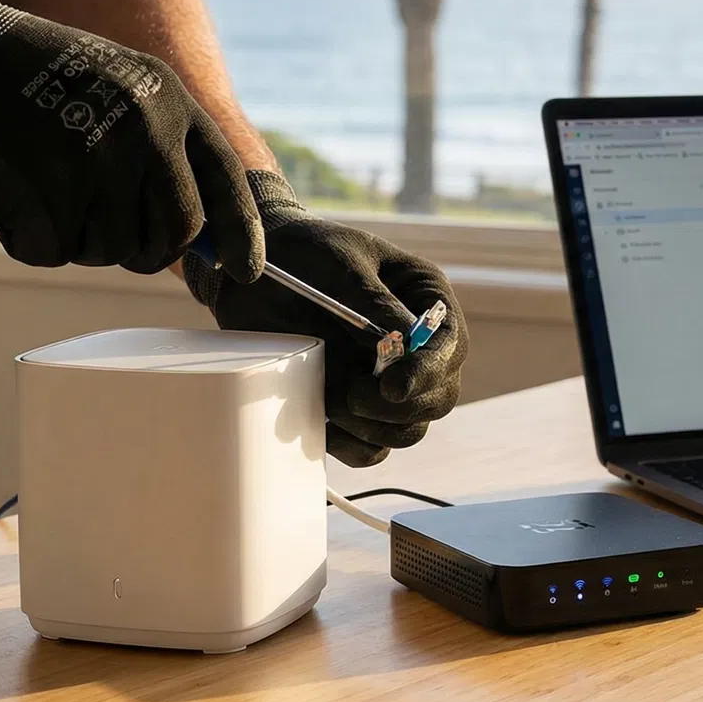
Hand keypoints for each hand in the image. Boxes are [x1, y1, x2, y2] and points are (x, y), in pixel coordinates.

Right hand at [0, 0, 262, 277]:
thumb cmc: (22, 78)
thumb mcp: (112, 88)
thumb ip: (158, 148)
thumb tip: (197, 232)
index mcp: (167, 99)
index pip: (225, 181)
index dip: (239, 236)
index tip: (241, 274)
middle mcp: (145, 128)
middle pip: (173, 236)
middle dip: (139, 247)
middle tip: (90, 219)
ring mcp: (99, 158)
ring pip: (111, 251)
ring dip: (72, 235)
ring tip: (39, 180)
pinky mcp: (48, 187)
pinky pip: (53, 251)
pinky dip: (25, 235)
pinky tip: (8, 188)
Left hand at [186, 172, 467, 466]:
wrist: (253, 274)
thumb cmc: (303, 252)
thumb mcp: (337, 262)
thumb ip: (371, 300)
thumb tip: (406, 343)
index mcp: (424, 298)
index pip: (449, 345)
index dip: (429, 372)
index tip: (392, 387)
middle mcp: (415, 346)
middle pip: (439, 397)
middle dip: (399, 407)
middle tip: (351, 395)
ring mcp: (386, 380)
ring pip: (409, 429)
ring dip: (373, 428)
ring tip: (331, 400)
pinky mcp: (355, 407)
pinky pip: (372, 448)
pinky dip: (351, 446)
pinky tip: (322, 422)